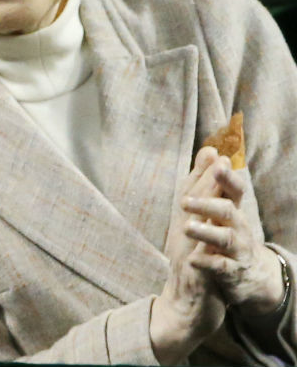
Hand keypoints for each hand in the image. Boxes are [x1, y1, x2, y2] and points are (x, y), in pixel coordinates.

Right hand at [152, 147, 226, 363]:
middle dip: (204, 180)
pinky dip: (204, 250)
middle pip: (192, 204)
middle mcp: (183, 237)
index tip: (211, 149)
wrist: (182, 312)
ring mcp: (187, 257)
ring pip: (195, 228)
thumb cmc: (194, 273)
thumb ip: (201, 215)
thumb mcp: (196, 241)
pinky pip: (200, 263)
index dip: (201, 172)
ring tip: (214, 188)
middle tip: (214, 156)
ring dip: (203, 207)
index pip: (192, 195)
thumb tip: (206, 189)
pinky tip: (211, 237)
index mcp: (185, 228)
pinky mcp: (196, 279)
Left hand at [182, 153, 284, 315]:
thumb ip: (209, 180)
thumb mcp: (216, 207)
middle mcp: (238, 227)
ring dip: (206, 232)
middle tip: (184, 201)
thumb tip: (210, 150)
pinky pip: (220, 266)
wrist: (243, 277)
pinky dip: (206, 262)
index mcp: (231, 209)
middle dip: (208, 204)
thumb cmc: (223, 233)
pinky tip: (192, 260)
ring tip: (187, 227)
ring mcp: (236, 250)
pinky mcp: (231, 271)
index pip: (233, 190)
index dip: (228, 178)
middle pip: (228, 211)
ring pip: (225, 238)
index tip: (219, 164)